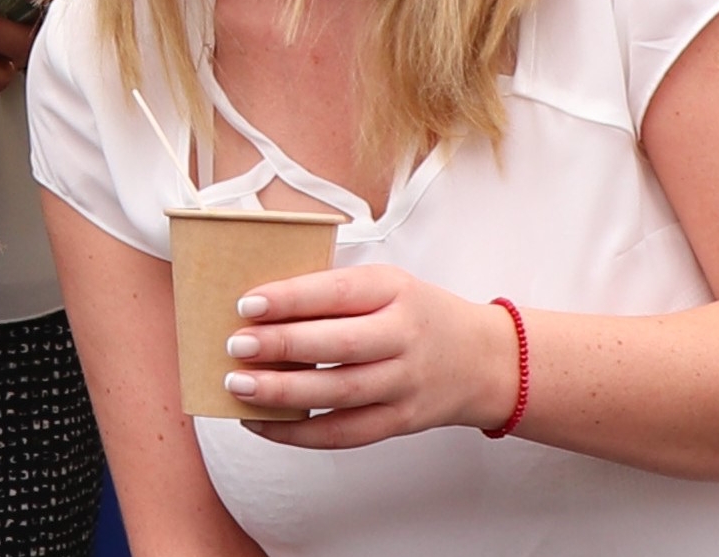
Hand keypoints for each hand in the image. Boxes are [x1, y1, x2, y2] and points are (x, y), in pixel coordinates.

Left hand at [221, 265, 521, 446]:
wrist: (482, 360)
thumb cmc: (416, 314)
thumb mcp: (387, 284)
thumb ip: (334, 293)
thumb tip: (259, 309)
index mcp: (395, 291)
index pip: (339, 292)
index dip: (292, 299)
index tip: (248, 304)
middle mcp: (404, 338)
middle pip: (339, 346)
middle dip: (282, 346)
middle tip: (236, 346)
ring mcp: (404, 385)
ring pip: (339, 394)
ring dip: (283, 393)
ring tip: (238, 386)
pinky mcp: (399, 422)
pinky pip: (343, 433)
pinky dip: (298, 433)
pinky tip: (260, 423)